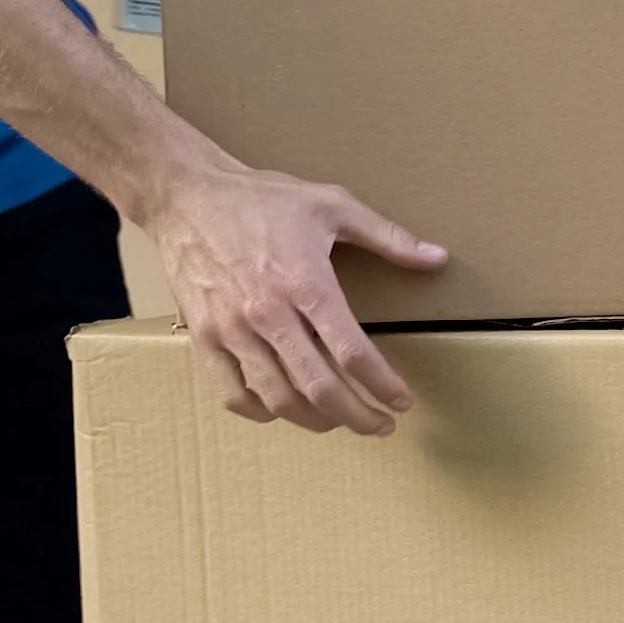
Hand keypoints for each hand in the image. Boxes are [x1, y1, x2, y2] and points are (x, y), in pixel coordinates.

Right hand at [129, 147, 444, 434]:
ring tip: (339, 420)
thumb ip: (387, 236)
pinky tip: (284, 408)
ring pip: (278, 399)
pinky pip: (234, 395)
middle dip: (358, 417)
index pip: (352, 353)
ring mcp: (232, 330)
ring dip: (316, 421)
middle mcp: (268, 314)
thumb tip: (437, 258)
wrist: (187, 196)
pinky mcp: (204, 338)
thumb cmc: (261, 199)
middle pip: (319, 389)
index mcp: (305, 283)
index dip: (382, 385)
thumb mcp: (332, 205)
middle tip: (381, 426)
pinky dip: (262, 412)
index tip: (401, 402)